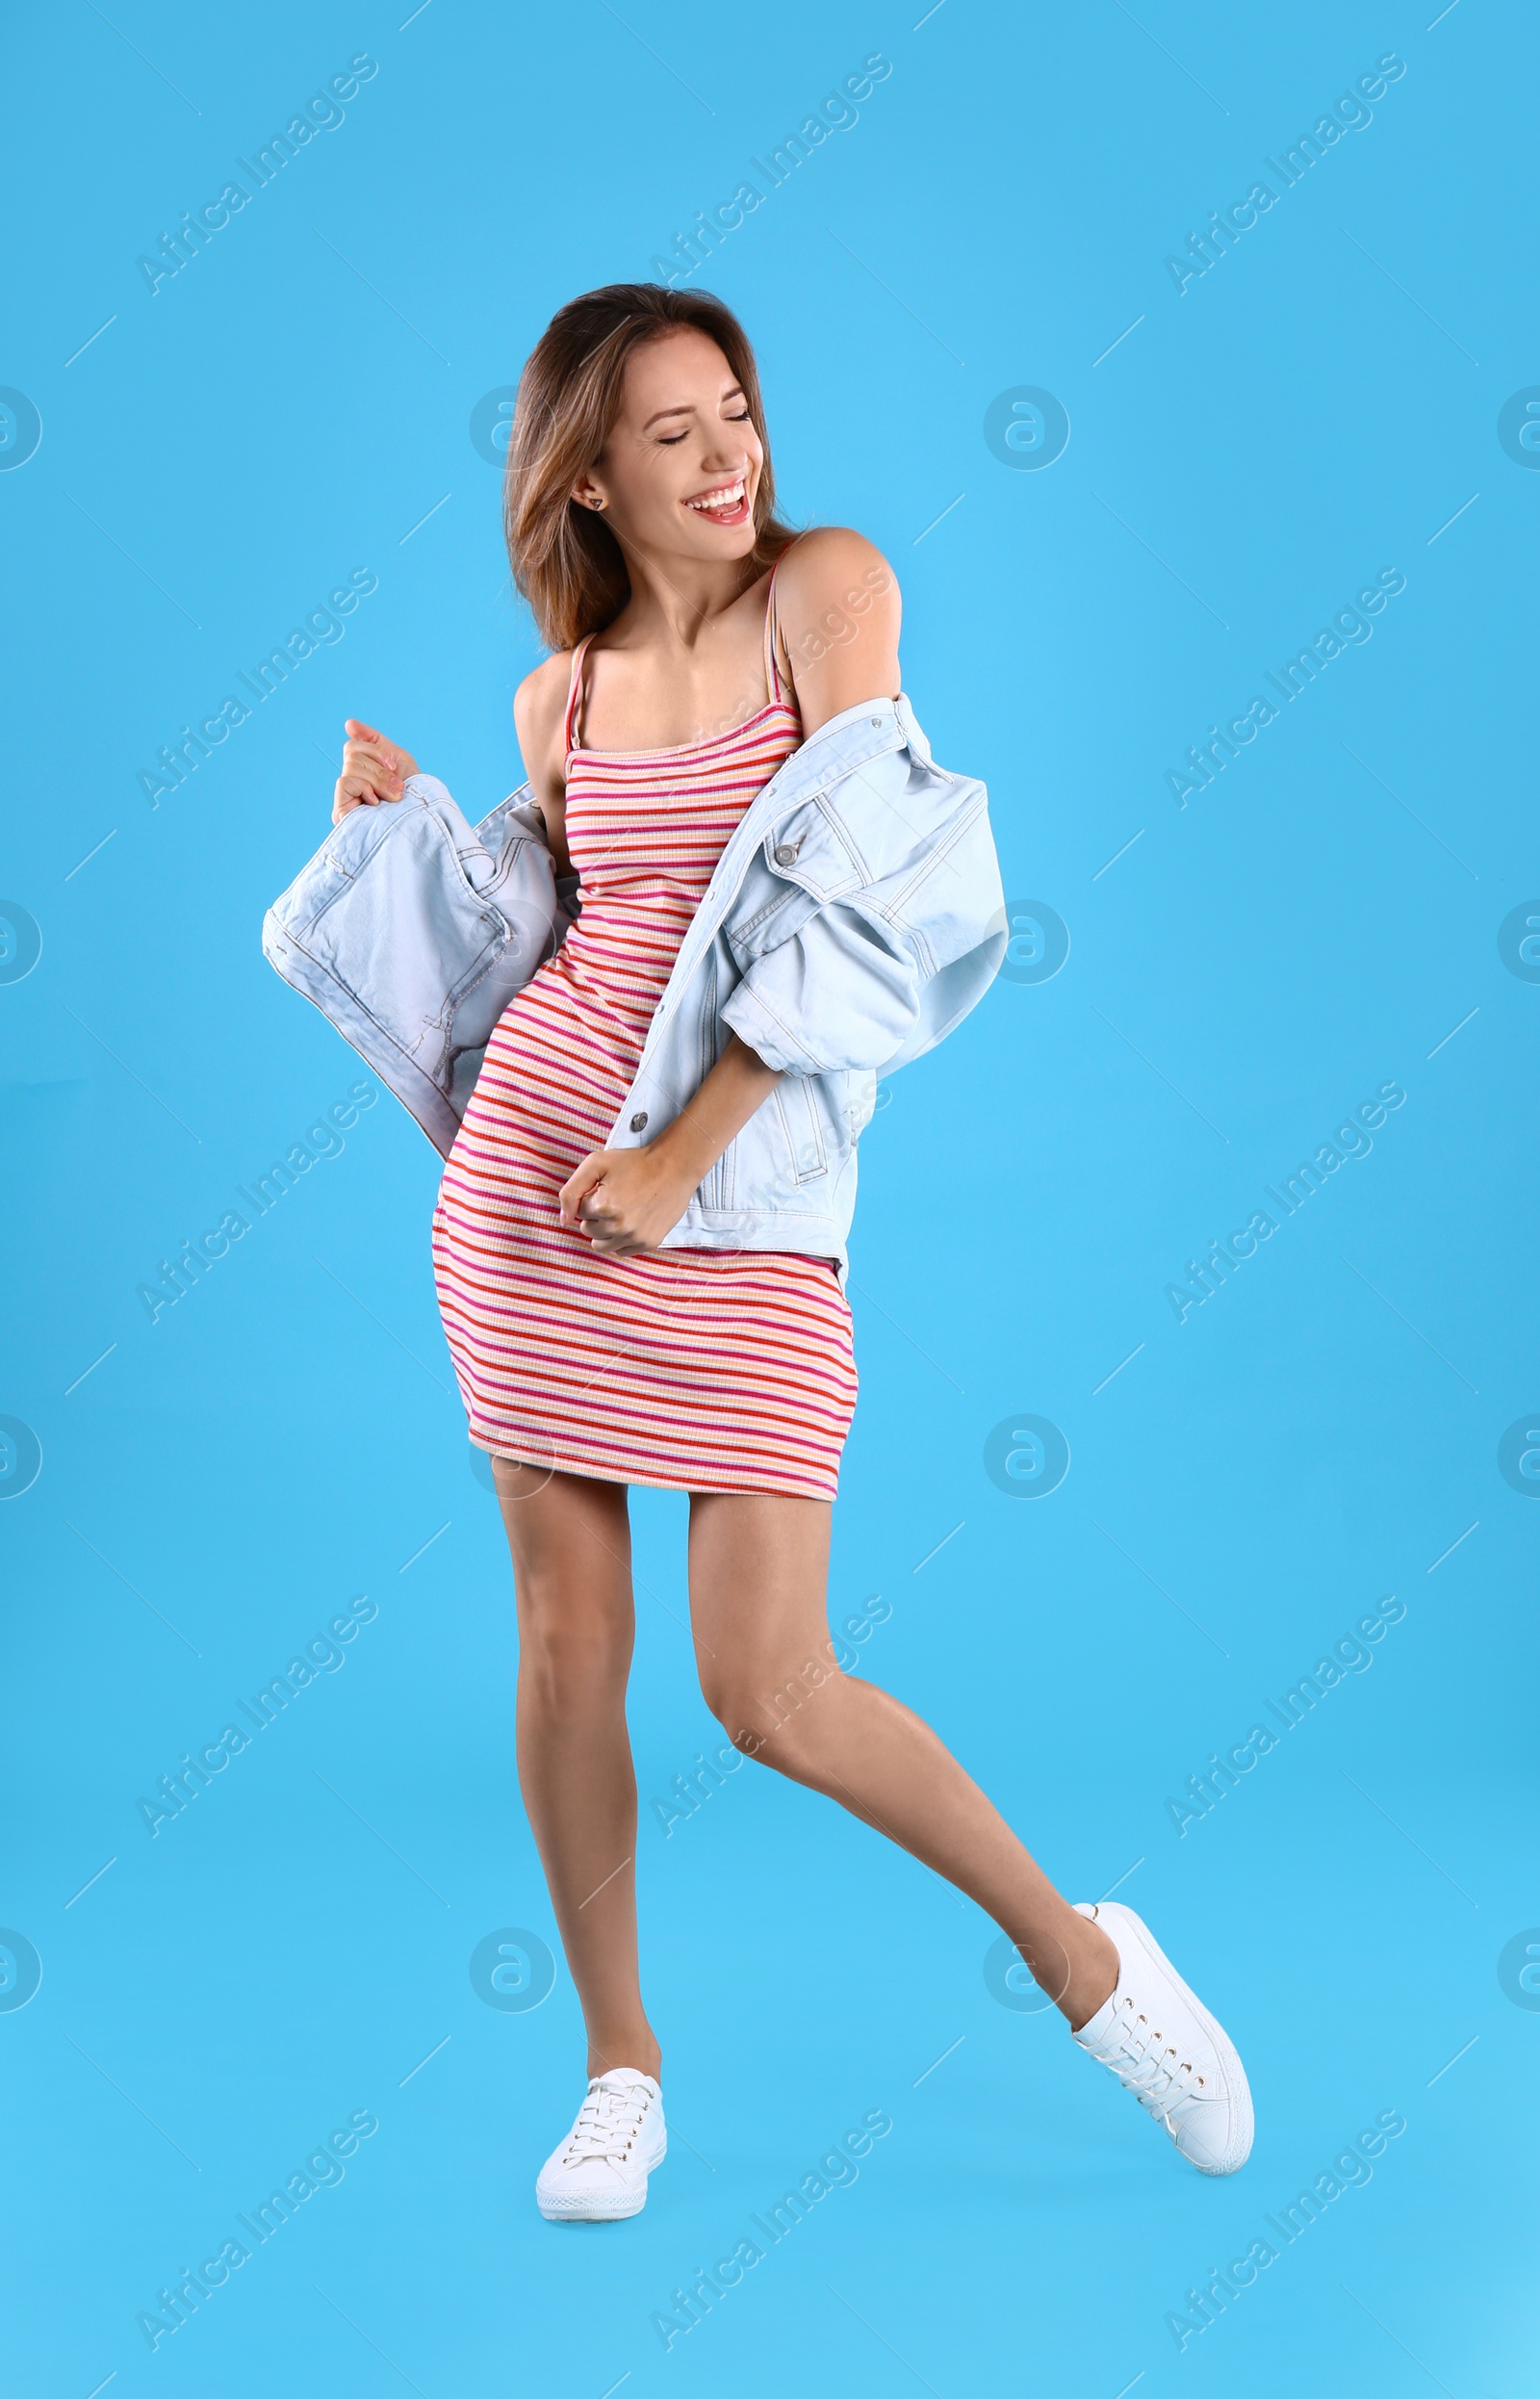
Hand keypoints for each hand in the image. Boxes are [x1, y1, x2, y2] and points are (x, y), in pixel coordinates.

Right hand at [332, 719, 419, 823]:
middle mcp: (350, 785)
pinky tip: (377, 804)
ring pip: (350, 766)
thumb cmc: (414, 793)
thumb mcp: (398, 760)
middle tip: (398, 786)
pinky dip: (366, 788)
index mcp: (362, 772)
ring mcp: (345, 799)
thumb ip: (373, 740)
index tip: (394, 766)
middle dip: (380, 768)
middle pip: (351, 754)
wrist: (422, 820)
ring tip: (393, 797)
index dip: (376, 750)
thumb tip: (348, 723)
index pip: (352, 746)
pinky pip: (345, 782)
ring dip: (379, 779)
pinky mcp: (340, 812)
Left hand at [558, 1142, 697, 1255]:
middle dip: (595, 1215)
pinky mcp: (648, 1243)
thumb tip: (563, 1221)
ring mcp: (634, 1237)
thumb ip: (571, 1191)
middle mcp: (619, 1226)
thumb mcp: (596, 1163)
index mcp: (603, 1206)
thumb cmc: (634, 1162)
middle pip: (587, 1230)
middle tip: (614, 1198)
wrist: (674, 1167)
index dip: (589, 1198)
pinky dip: (621, 1239)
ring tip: (621, 1211)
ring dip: (605, 1230)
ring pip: (601, 1245)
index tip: (605, 1187)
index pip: (578, 1212)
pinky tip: (632, 1221)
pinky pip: (621, 1252)